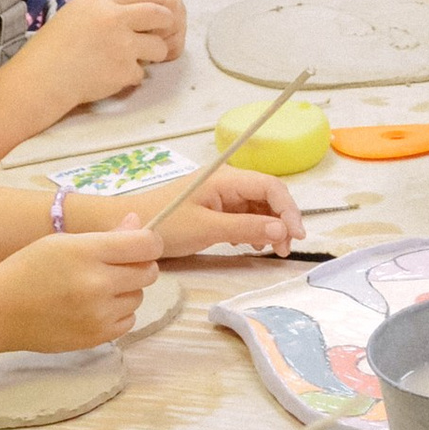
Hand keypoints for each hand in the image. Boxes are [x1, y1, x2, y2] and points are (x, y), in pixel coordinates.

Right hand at [0, 222, 161, 354]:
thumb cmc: (27, 270)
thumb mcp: (61, 242)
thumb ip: (106, 235)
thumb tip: (139, 223)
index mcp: (86, 252)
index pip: (146, 244)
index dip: (150, 241)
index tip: (141, 243)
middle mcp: (97, 284)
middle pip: (148, 272)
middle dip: (138, 266)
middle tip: (114, 267)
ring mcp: (99, 314)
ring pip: (138, 297)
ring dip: (126, 291)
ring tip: (95, 289)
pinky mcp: (97, 337)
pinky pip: (129, 320)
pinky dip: (118, 313)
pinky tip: (93, 307)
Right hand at [39, 0, 183, 111]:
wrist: (44, 75)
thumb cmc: (58, 42)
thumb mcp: (80, 8)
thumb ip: (110, 3)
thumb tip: (145, 3)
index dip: (158, 1)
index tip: (158, 10)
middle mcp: (115, 18)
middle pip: (160, 15)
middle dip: (165, 24)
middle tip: (159, 32)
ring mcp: (122, 45)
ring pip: (158, 46)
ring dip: (152, 53)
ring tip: (132, 57)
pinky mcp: (124, 70)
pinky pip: (141, 72)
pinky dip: (130, 75)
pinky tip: (110, 74)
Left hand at [144, 167, 296, 258]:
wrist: (132, 227)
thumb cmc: (164, 225)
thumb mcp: (207, 228)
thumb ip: (245, 227)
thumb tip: (281, 229)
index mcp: (225, 178)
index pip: (270, 187)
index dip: (288, 210)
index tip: (296, 236)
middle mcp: (227, 182)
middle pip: (269, 196)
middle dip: (282, 221)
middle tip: (284, 249)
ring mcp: (222, 194)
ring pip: (259, 207)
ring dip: (270, 227)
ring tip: (271, 251)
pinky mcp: (216, 208)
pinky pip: (246, 215)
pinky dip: (255, 229)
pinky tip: (253, 245)